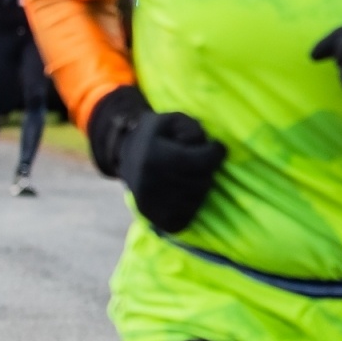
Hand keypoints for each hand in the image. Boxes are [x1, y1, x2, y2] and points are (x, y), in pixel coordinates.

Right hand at [88, 85, 227, 233]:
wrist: (125, 156)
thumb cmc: (156, 136)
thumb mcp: (171, 120)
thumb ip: (191, 128)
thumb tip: (203, 145)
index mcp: (155, 157)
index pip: (203, 161)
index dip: (216, 152)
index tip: (216, 148)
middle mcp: (152, 183)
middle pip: (202, 181)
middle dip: (207, 170)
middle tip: (199, 162)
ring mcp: (152, 205)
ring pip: (198, 200)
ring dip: (200, 188)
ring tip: (189, 176)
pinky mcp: (155, 219)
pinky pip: (187, 217)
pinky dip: (191, 206)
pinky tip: (185, 192)